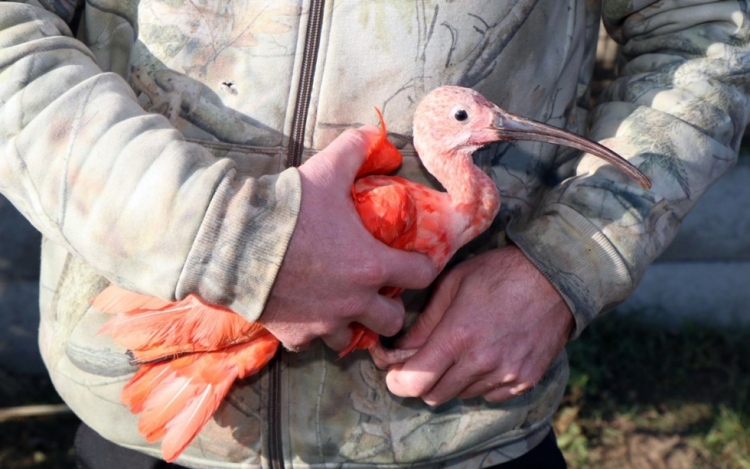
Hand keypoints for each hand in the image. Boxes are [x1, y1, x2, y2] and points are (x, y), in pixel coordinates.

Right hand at [259, 128, 437, 351]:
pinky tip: (303, 313)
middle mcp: (355, 302)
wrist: (234, 242)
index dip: (422, 267)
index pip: (421, 276)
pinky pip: (310, 342)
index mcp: (372, 266)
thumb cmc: (288, 209)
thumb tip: (375, 135)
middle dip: (389, 308)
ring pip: (352, 340)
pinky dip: (310, 331)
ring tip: (341, 307)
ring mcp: (324, 323)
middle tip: (377, 291)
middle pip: (393, 321)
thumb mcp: (326, 170)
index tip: (414, 262)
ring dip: (351, 324)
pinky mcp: (295, 336)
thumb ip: (356, 149)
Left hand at [379, 246, 572, 405]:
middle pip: (434, 396)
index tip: (394, 372)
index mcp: (458, 336)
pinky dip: (480, 383)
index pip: (414, 382)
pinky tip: (486, 357)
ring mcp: (506, 375)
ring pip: (461, 396)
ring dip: (452, 381)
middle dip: (422, 381)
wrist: (555, 278)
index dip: (397, 381)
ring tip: (460, 352)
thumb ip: (424, 322)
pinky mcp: (525, 380)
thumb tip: (399, 349)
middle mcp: (481, 363)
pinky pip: (490, 396)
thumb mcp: (452, 284)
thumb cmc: (499, 273)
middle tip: (425, 360)